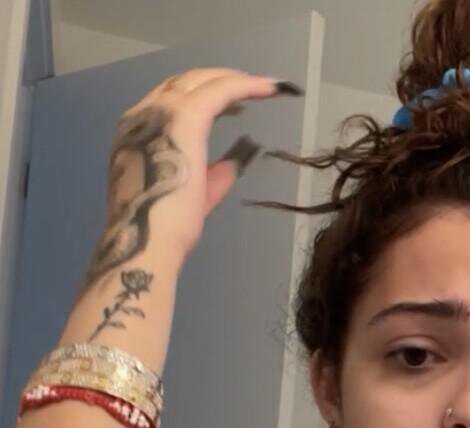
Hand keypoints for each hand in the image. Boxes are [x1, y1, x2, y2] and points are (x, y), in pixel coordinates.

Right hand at [92, 67, 301, 278]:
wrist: (147, 242)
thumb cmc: (163, 231)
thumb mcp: (189, 198)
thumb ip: (210, 177)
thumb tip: (233, 163)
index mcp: (136, 134)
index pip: (169, 102)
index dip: (200, 98)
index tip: (230, 107)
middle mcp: (143, 115)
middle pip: (183, 83)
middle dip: (217, 81)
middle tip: (248, 89)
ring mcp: (161, 112)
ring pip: (200, 80)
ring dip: (232, 80)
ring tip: (262, 87)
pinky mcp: (185, 117)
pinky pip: (220, 90)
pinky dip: (246, 85)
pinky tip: (270, 89)